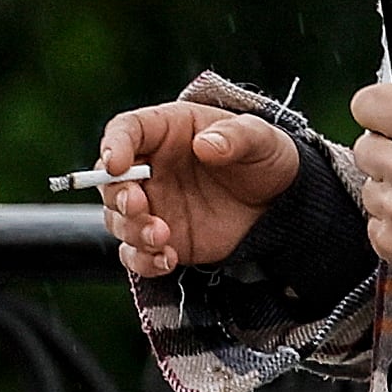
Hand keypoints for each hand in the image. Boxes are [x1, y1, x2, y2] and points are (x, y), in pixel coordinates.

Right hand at [97, 102, 299, 277]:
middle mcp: (150, 167)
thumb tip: (206, 145)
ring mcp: (152, 204)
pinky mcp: (161, 238)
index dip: (114, 145)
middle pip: (111, 180)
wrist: (280, 203)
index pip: (125, 130)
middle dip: (118, 195)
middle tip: (139, 206)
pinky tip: (167, 259)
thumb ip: (236, 136)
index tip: (117, 164)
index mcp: (166, 130)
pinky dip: (143, 260)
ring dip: (131, 231)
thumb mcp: (261, 138)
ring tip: (162, 238)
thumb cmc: (264, 157)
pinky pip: (135, 253)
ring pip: (117, 219)